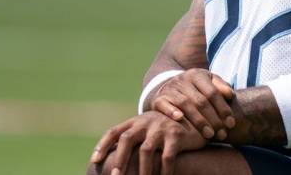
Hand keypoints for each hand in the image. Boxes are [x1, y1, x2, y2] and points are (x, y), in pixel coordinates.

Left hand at [90, 111, 206, 174]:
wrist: (195, 120)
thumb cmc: (166, 131)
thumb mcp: (148, 130)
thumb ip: (133, 139)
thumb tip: (114, 163)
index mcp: (136, 122)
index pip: (114, 132)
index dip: (102, 145)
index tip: (95, 161)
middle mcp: (146, 122)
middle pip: (127, 139)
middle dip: (119, 160)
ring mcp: (161, 127)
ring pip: (146, 151)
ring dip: (142, 170)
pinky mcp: (176, 135)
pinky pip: (167, 157)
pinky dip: (163, 172)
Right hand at [150, 69, 235, 139]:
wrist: (168, 87)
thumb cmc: (195, 89)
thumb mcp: (208, 82)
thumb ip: (221, 87)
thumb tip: (230, 95)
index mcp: (197, 74)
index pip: (213, 92)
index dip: (223, 108)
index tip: (231, 124)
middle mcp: (182, 80)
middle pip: (201, 101)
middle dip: (213, 119)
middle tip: (222, 134)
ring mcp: (169, 88)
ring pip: (185, 104)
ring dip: (198, 121)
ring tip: (209, 135)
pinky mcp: (158, 99)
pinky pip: (164, 104)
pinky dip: (171, 111)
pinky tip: (180, 119)